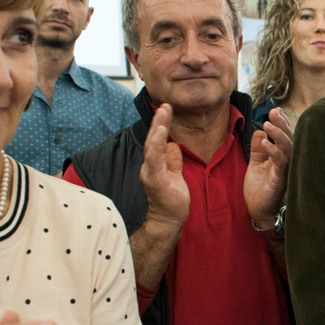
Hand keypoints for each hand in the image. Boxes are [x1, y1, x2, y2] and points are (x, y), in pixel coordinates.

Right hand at [140, 104, 188, 230]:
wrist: (168, 220)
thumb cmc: (171, 199)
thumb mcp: (175, 174)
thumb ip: (172, 159)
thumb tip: (172, 145)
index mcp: (155, 163)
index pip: (157, 140)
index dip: (161, 124)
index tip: (166, 108)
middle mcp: (149, 166)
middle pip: (152, 139)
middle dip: (158, 120)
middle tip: (164, 105)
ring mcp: (151, 172)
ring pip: (152, 146)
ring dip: (157, 128)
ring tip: (162, 113)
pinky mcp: (155, 180)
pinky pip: (155, 160)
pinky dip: (156, 145)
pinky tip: (160, 133)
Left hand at [245, 106, 292, 226]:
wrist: (258, 211)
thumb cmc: (260, 189)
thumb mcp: (255, 163)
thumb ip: (258, 148)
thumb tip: (259, 131)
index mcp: (282, 157)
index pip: (286, 136)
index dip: (282, 123)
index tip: (275, 111)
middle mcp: (287, 163)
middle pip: (290, 139)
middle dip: (282, 124)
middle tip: (273, 113)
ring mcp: (285, 171)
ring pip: (288, 148)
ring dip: (278, 135)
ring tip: (268, 125)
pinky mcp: (280, 180)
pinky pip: (280, 163)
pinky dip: (273, 151)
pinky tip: (265, 143)